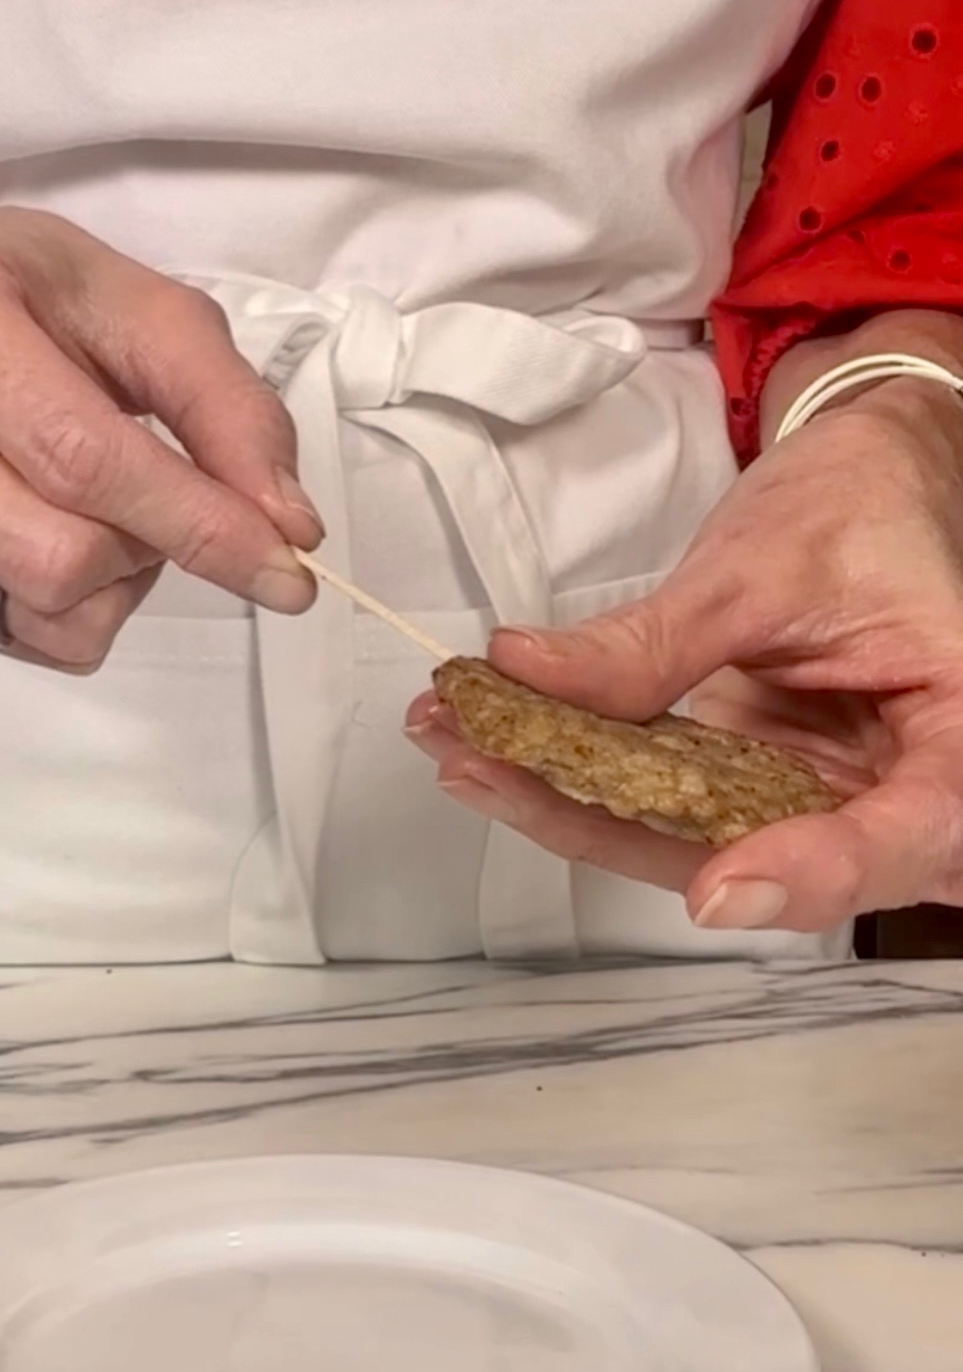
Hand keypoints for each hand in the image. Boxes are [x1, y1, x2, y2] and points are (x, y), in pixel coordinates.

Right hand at [0, 209, 319, 670]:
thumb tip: (287, 528)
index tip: (286, 569)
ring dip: (110, 584)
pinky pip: (4, 634)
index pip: (83, 458)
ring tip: (96, 506)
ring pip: (35, 612)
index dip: (198, 525)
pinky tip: (46, 527)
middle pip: (56, 557)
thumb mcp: (143, 309)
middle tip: (156, 496)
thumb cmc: (25, 297)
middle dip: (145, 550)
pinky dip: (62, 605)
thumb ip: (229, 409)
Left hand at [406, 379, 962, 932]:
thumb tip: (523, 673)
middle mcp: (894, 799)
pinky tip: (492, 751)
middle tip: (486, 771)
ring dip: (567, 808)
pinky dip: (577, 786)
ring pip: (691, 846)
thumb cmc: (857, 511)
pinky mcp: (752, 793)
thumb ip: (654, 644)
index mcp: (955, 740)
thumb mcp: (760, 568)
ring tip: (458, 748)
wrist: (868, 483)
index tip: (716, 888)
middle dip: (609, 830)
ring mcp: (816, 806)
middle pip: (767, 862)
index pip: (903, 838)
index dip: (812, 876)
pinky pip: (663, 811)